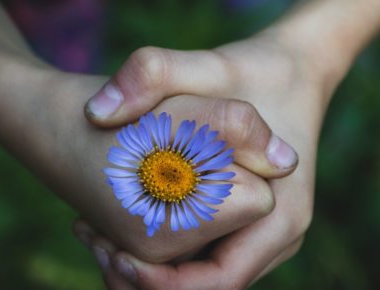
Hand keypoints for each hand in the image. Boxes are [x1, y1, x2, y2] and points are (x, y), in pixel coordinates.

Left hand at [76, 25, 344, 288]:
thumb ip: (154, 72)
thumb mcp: (208, 65)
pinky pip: (201, 259)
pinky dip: (161, 256)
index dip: (160, 282)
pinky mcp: (245, 226)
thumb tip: (97, 112)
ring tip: (97, 235)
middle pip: (204, 288)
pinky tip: (121, 225)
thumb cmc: (251, 73)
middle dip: (144, 279)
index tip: (111, 252)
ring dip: (148, 270)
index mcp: (282, 216)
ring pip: (200, 277)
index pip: (218, 282)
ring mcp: (261, 235)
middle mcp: (276, 237)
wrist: (286, 73)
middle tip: (93, 242)